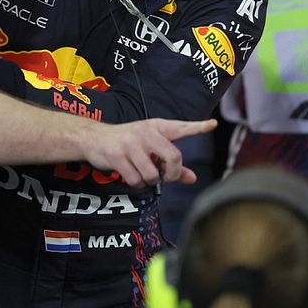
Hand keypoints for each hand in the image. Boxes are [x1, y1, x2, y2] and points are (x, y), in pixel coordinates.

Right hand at [83, 118, 216, 187]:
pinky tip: (130, 174)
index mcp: (156, 127)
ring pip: (153, 174)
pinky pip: (136, 180)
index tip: (213, 124)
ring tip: (141, 172)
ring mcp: (131, 144)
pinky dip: (136, 183)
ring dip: (149, 181)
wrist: (94, 138)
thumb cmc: (127, 143)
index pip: (181, 127)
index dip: (198, 126)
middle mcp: (145, 133)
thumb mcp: (149, 147)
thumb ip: (171, 163)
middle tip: (165, 177)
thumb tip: (192, 178)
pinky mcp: (118, 156)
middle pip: (173, 158)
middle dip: (172, 174)